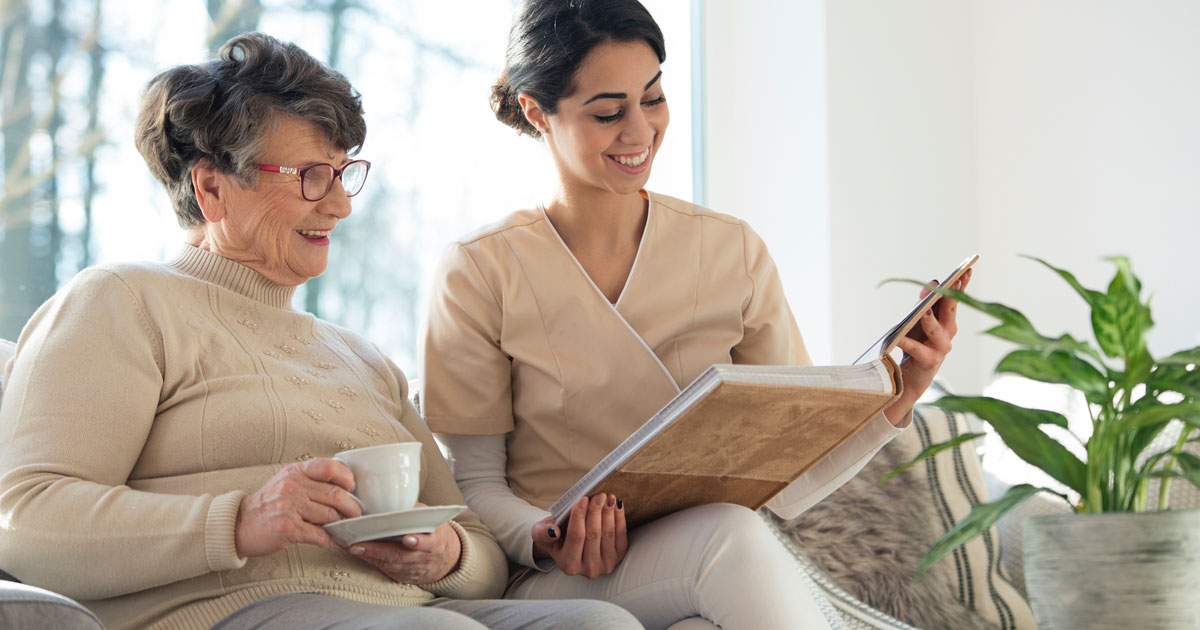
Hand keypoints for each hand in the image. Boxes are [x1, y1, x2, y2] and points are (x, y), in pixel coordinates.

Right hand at [235, 458, 362, 557]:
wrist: (238, 525)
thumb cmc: (266, 504)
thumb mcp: (285, 481)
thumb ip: (309, 479)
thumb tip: (342, 484)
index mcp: (295, 472)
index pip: (329, 467)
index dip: (347, 478)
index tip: (353, 488)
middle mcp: (292, 487)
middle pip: (335, 494)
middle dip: (352, 507)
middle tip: (357, 514)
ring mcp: (289, 507)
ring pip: (330, 515)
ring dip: (341, 525)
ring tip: (344, 528)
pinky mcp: (287, 528)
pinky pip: (318, 534)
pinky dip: (328, 540)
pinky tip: (329, 541)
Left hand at [346, 503, 461, 583]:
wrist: (447, 559)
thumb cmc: (435, 533)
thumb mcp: (433, 519)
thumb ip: (417, 511)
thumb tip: (395, 499)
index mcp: (436, 542)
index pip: (428, 543)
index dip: (418, 542)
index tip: (407, 539)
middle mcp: (425, 559)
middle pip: (401, 556)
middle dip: (378, 551)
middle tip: (358, 545)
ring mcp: (414, 570)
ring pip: (390, 565)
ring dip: (370, 556)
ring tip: (352, 547)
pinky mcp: (404, 577)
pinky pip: (386, 570)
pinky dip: (372, 561)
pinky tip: (359, 553)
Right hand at [531, 493, 626, 578]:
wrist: (567, 545)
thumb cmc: (554, 537)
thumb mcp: (541, 534)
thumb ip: (543, 533)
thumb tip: (553, 531)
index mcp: (568, 564)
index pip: (576, 537)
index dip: (579, 517)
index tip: (583, 499)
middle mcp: (588, 569)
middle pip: (594, 535)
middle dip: (596, 512)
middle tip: (599, 495)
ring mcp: (605, 565)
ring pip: (608, 534)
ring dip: (609, 513)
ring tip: (608, 497)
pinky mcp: (617, 557)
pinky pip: (621, 536)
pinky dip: (619, 519)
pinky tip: (617, 505)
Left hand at [886, 268, 972, 424]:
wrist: (909, 379)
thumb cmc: (914, 346)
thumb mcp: (918, 321)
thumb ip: (924, 303)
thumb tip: (931, 283)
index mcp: (947, 321)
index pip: (955, 299)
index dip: (962, 284)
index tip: (966, 269)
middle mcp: (948, 333)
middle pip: (950, 311)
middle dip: (952, 295)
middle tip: (953, 281)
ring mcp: (941, 348)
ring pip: (936, 331)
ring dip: (930, 320)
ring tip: (924, 311)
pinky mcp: (929, 361)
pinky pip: (917, 349)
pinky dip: (907, 342)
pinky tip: (898, 337)